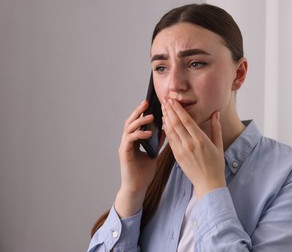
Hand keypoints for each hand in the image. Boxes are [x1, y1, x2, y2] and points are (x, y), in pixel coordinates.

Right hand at [115, 100, 161, 217]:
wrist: (137, 188)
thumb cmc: (144, 173)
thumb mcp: (154, 153)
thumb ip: (157, 141)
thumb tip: (167, 129)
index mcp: (134, 140)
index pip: (137, 122)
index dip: (143, 112)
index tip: (151, 103)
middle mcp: (127, 141)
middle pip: (130, 121)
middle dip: (138, 111)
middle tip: (147, 102)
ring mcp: (124, 147)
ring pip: (128, 128)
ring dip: (140, 121)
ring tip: (151, 117)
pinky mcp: (124, 153)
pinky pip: (130, 140)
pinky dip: (139, 134)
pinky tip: (148, 133)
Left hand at [162, 98, 225, 198]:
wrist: (208, 184)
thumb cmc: (216, 165)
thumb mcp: (219, 145)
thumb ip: (216, 128)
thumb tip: (215, 113)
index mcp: (201, 140)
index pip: (186, 121)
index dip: (178, 109)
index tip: (173, 101)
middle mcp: (189, 144)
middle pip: (176, 124)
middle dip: (169, 110)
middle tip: (165, 100)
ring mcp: (182, 151)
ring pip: (171, 131)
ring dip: (166, 118)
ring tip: (163, 108)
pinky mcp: (177, 157)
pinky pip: (170, 140)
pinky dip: (166, 130)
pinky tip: (164, 123)